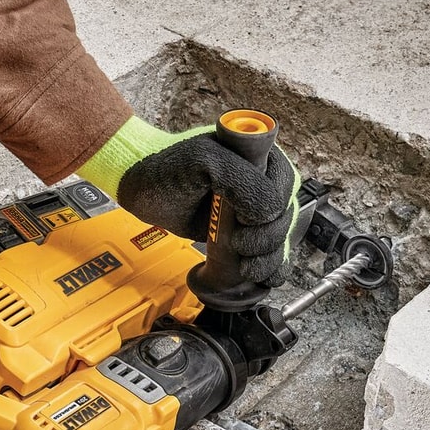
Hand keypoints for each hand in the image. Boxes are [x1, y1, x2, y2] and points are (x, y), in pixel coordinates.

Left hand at [118, 129, 302, 288]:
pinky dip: (272, 266)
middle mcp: (262, 178)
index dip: (270, 209)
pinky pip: (272, 249)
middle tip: (239, 245)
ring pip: (282, 235)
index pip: (285, 185)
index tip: (243, 223)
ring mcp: (254, 205)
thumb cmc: (165, 168)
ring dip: (270, 257)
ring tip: (246, 267)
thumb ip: (238, 178)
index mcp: (260, 154)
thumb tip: (269, 211)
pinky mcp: (244, 228)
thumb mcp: (202, 160)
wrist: (142, 188)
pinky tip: (264, 275)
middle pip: (286, 214)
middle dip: (268, 238)